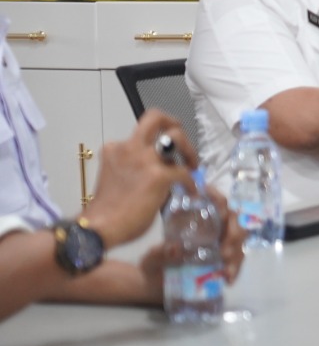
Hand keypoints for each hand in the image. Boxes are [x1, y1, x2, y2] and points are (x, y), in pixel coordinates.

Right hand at [81, 110, 196, 248]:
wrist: (99, 228)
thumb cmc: (107, 210)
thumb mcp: (117, 177)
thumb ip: (135, 168)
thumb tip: (159, 172)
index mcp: (116, 150)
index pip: (139, 134)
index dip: (154, 141)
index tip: (162, 152)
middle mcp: (129, 148)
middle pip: (155, 117)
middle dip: (173, 123)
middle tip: (181, 141)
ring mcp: (145, 160)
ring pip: (175, 136)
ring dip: (189, 149)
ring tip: (192, 164)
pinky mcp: (159, 176)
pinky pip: (184, 173)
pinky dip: (191, 182)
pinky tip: (191, 191)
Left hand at [135, 186, 247, 300]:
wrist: (155, 286)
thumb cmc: (154, 265)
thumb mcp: (151, 259)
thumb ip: (158, 254)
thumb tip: (175, 248)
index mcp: (194, 220)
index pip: (213, 201)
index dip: (219, 200)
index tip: (218, 212)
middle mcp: (210, 228)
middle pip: (233, 219)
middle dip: (234, 233)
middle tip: (224, 251)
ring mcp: (219, 244)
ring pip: (239, 239)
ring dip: (236, 251)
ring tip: (226, 269)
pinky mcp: (223, 261)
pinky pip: (236, 261)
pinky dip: (235, 269)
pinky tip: (228, 279)